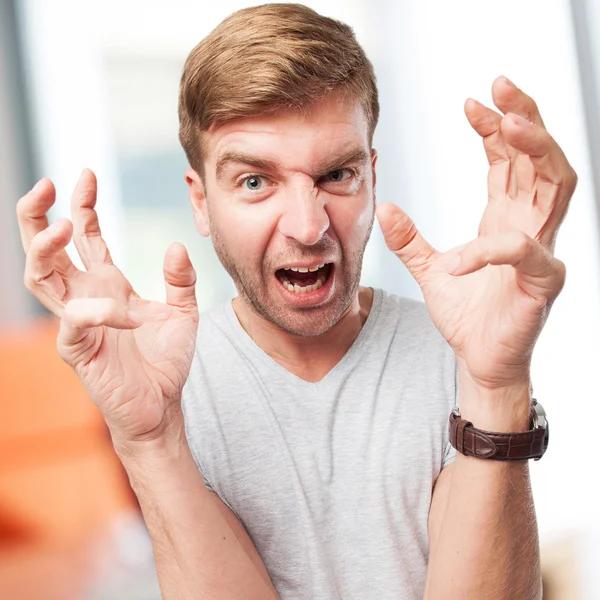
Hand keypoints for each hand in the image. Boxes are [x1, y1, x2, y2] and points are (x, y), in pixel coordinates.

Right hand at [17, 169, 198, 444]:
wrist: (162, 405)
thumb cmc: (166, 361)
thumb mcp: (183, 313)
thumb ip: (181, 280)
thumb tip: (176, 245)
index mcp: (107, 284)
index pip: (86, 235)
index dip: (82, 204)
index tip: (86, 173)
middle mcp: (86, 298)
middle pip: (45, 249)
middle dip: (38, 215)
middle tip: (46, 184)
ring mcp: (77, 323)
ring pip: (40, 279)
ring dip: (44, 250)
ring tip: (60, 226)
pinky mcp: (78, 350)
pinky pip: (74, 322)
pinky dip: (96, 311)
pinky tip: (125, 312)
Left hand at [377, 77, 576, 389]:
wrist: (479, 359)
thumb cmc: (465, 316)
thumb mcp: (430, 269)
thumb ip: (410, 239)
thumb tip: (384, 206)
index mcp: (505, 217)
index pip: (509, 160)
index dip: (496, 127)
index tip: (471, 103)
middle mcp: (529, 225)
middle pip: (541, 157)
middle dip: (526, 116)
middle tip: (501, 84)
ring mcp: (541, 250)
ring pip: (556, 183)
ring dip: (536, 148)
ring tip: (510, 121)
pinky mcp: (542, 281)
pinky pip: (523, 251)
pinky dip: (489, 249)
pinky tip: (458, 258)